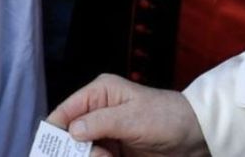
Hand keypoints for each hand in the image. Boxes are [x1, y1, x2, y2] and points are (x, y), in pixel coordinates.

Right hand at [47, 74, 209, 156]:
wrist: (197, 136)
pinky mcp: (115, 150)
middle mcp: (99, 111)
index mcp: (100, 93)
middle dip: (75, 150)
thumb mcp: (132, 118)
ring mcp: (107, 133)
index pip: (66, 111)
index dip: (54, 130)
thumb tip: (71, 130)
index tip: (47, 149)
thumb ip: (99, 123)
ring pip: (83, 151)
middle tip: (95, 156)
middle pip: (71, 135)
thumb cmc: (167, 117)